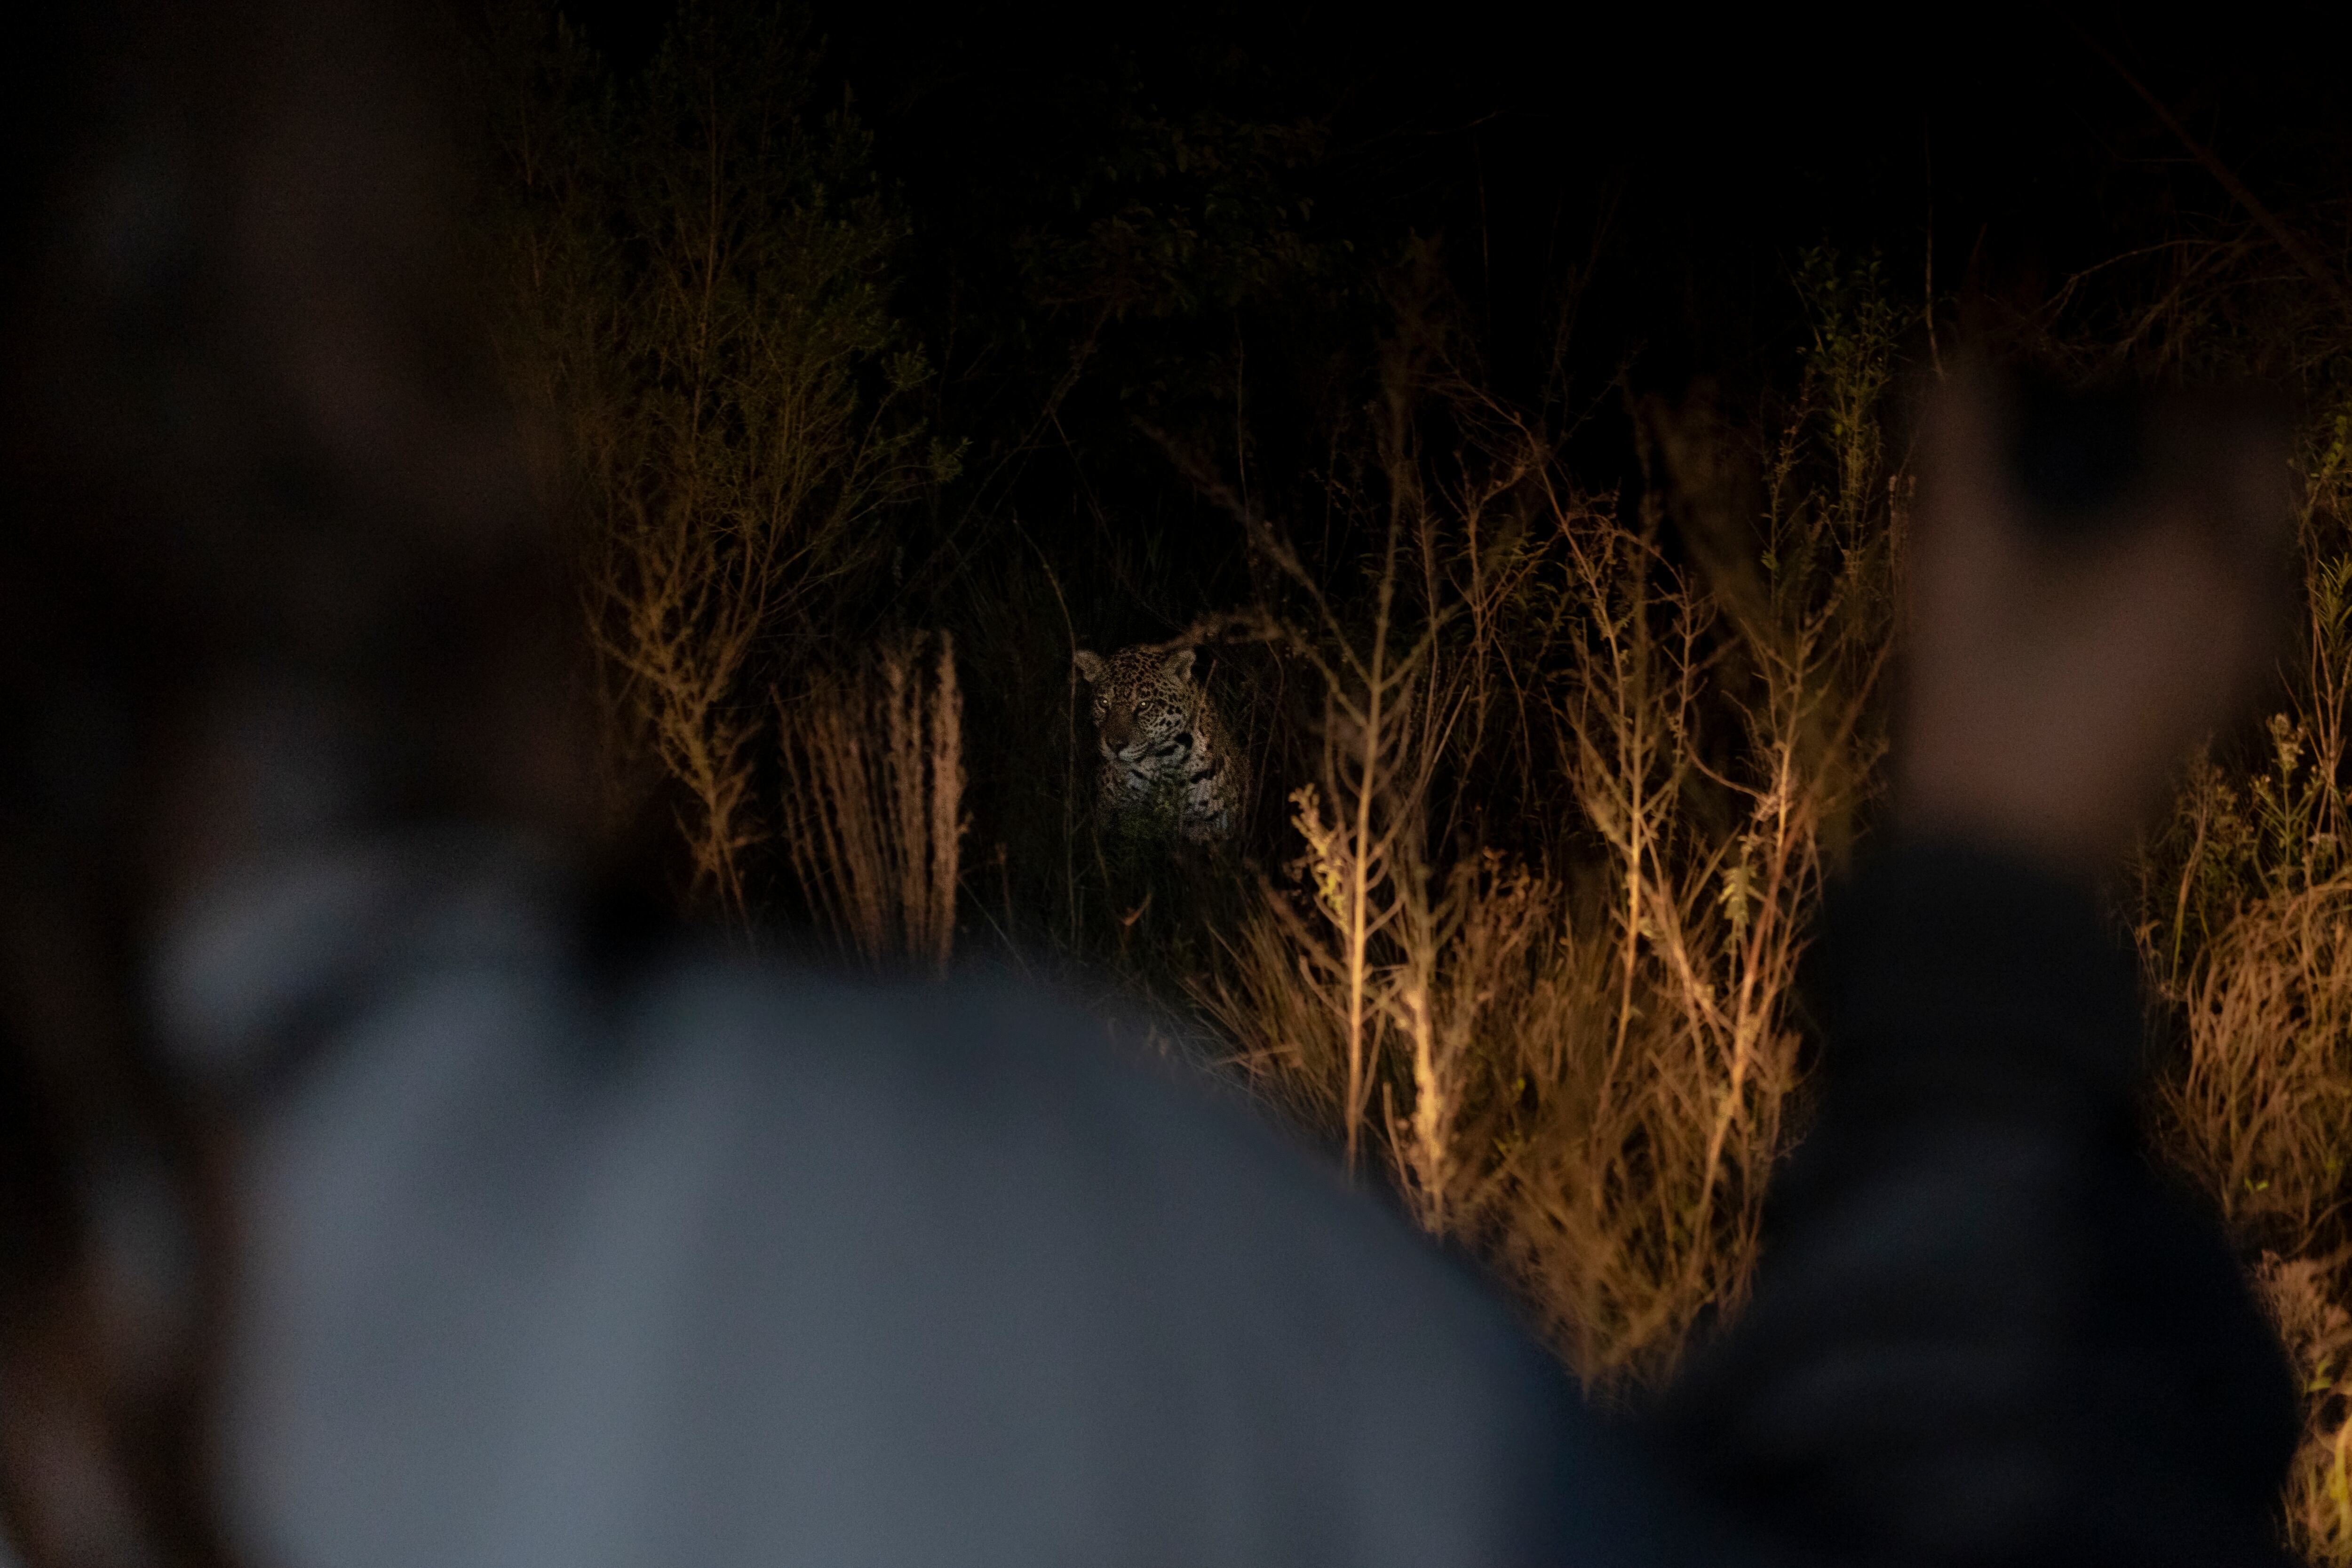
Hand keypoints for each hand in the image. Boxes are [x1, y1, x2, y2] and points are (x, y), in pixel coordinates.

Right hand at [1899, 369, 2293, 872]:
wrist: (2005, 848)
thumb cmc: (1979, 697)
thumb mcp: (1954, 556)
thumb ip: (1957, 438)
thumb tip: (1951, 357)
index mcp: (2197, 541)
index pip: (2232, 416)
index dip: (2164, 393)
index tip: (2092, 408)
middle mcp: (2248, 588)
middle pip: (2263, 472)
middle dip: (2195, 442)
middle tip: (2110, 452)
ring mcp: (2244, 650)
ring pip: (2252, 535)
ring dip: (2190, 506)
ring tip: (2099, 524)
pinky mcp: (2221, 695)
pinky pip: (2233, 595)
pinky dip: (2187, 568)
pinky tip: (2105, 597)